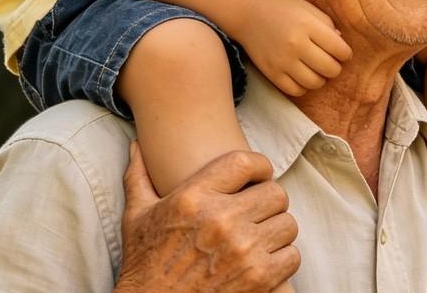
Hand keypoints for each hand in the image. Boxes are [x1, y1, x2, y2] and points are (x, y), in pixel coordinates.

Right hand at [116, 143, 298, 292]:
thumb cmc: (144, 265)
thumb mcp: (137, 217)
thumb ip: (139, 177)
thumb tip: (135, 147)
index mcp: (194, 197)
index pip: (246, 162)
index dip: (259, 166)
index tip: (257, 176)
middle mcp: (221, 220)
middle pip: (275, 193)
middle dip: (269, 201)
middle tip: (259, 211)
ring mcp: (242, 251)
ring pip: (287, 224)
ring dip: (277, 230)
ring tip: (261, 236)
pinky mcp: (257, 280)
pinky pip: (291, 256)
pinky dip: (282, 259)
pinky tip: (264, 260)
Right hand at [236, 0, 353, 96]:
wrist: (248, 15)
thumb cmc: (282, 9)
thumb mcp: (307, 8)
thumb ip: (327, 23)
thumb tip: (342, 43)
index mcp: (307, 25)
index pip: (339, 49)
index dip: (346, 53)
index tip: (343, 52)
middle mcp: (295, 45)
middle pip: (330, 69)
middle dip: (335, 67)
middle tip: (331, 61)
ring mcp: (282, 61)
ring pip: (315, 83)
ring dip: (321, 78)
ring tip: (317, 69)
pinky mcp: (272, 74)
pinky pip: (296, 90)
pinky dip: (304, 86)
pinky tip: (302, 74)